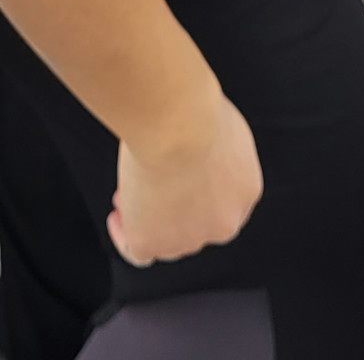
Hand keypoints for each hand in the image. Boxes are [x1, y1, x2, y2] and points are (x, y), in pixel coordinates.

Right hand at [107, 90, 262, 266]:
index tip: (180, 176)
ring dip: (149, 219)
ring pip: (168, 240)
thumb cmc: (197, 111)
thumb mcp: (221, 122)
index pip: (222, 202)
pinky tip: (119, 218)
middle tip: (151, 186)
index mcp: (245, 189)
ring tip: (129, 195)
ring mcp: (188, 238)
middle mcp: (222, 221)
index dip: (197, 190)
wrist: (178, 124)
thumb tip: (198, 139)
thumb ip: (216, 144)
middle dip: (172, 206)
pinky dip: (126, 236)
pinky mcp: (153, 243)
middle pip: (197, 225)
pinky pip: (138, 253)